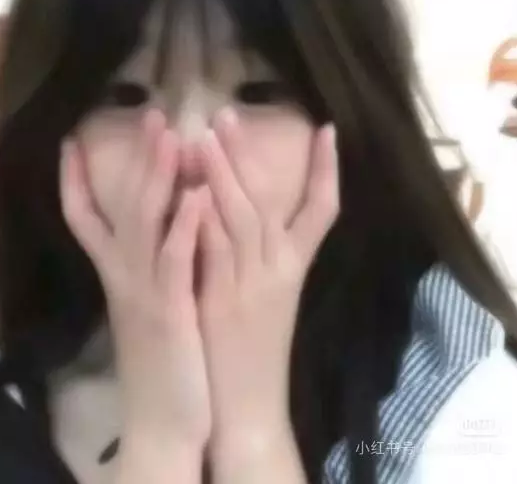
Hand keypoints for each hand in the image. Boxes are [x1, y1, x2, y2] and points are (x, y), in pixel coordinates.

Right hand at [60, 110, 210, 448]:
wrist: (163, 417)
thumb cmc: (159, 357)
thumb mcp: (144, 304)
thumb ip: (145, 264)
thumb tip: (158, 222)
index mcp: (116, 273)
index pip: (82, 219)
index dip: (72, 180)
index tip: (69, 142)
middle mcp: (123, 274)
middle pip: (123, 205)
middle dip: (136, 158)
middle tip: (152, 113)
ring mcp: (144, 291)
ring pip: (146, 223)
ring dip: (159, 176)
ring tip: (173, 133)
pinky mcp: (170, 310)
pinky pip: (175, 260)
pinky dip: (184, 225)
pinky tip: (198, 195)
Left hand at [197, 109, 338, 450]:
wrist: (248, 404)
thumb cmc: (257, 346)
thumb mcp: (271, 293)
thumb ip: (260, 251)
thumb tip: (240, 204)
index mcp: (294, 266)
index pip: (324, 211)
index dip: (328, 170)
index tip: (327, 129)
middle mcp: (278, 268)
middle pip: (267, 200)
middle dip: (248, 155)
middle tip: (226, 113)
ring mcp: (251, 283)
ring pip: (241, 217)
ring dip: (224, 173)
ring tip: (206, 134)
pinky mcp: (223, 299)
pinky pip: (214, 250)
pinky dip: (202, 216)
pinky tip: (188, 188)